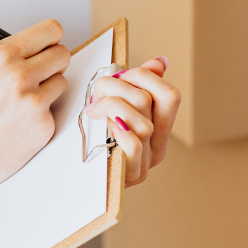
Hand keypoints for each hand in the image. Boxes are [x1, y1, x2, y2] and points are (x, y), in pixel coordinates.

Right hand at [0, 19, 70, 203]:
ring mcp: (34, 101)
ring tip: (22, 104)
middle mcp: (19, 75)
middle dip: (53, 64)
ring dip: (48, 91)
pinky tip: (20, 126)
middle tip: (39, 76)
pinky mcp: (44, 125)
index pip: (50, 30)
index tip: (50, 45)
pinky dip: (41, 117)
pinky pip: (55, 110)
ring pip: (62, 82)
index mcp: (2, 56)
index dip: (52, 39)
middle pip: (63, 54)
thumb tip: (39, 50)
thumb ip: (11, 60)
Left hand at [84, 56, 179, 185]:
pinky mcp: (129, 177)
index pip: (170, 96)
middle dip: (118, 85)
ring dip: (110, 105)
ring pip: (141, 121)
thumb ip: (136, 88)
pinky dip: (116, 128)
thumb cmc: (93, 144)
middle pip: (151, 102)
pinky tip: (98, 122)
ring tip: (92, 108)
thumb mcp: (115, 110)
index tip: (121, 74)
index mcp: (159, 131)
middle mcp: (157, 149)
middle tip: (97, 91)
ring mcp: (145, 165)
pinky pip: (133, 145)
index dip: (145, 76)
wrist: (76, 185)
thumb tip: (160, 62)